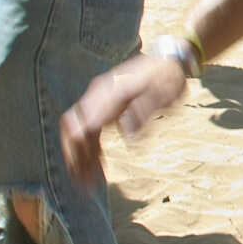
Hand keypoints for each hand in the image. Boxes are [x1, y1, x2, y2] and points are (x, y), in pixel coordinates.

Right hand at [60, 53, 190, 182]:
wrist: (169, 60)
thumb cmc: (167, 77)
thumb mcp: (162, 93)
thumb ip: (143, 112)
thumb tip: (126, 135)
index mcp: (110, 93)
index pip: (83, 124)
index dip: (78, 150)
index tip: (81, 173)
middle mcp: (99, 95)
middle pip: (74, 128)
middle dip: (74, 156)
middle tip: (82, 183)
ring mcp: (100, 99)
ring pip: (81, 130)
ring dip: (82, 156)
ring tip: (87, 182)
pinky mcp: (106, 106)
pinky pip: (91, 129)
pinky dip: (91, 148)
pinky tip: (96, 165)